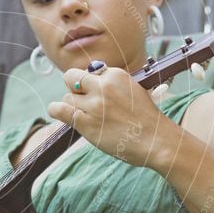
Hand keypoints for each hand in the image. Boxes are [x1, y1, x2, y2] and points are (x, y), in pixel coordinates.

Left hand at [47, 65, 174, 167]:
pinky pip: (60, 110)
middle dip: (75, 89)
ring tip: (85, 117)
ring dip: (72, 106)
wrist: (156, 141)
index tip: (95, 95)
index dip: (89, 84)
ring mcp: (94, 104)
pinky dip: (57, 111)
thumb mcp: (133, 90)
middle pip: (72, 78)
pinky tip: (59, 113)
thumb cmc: (146, 120)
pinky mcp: (86, 122)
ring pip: (67, 97)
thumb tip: (89, 80)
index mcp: (116, 75)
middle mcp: (103, 86)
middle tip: (85, 103)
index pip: (88, 71)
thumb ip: (112, 84)